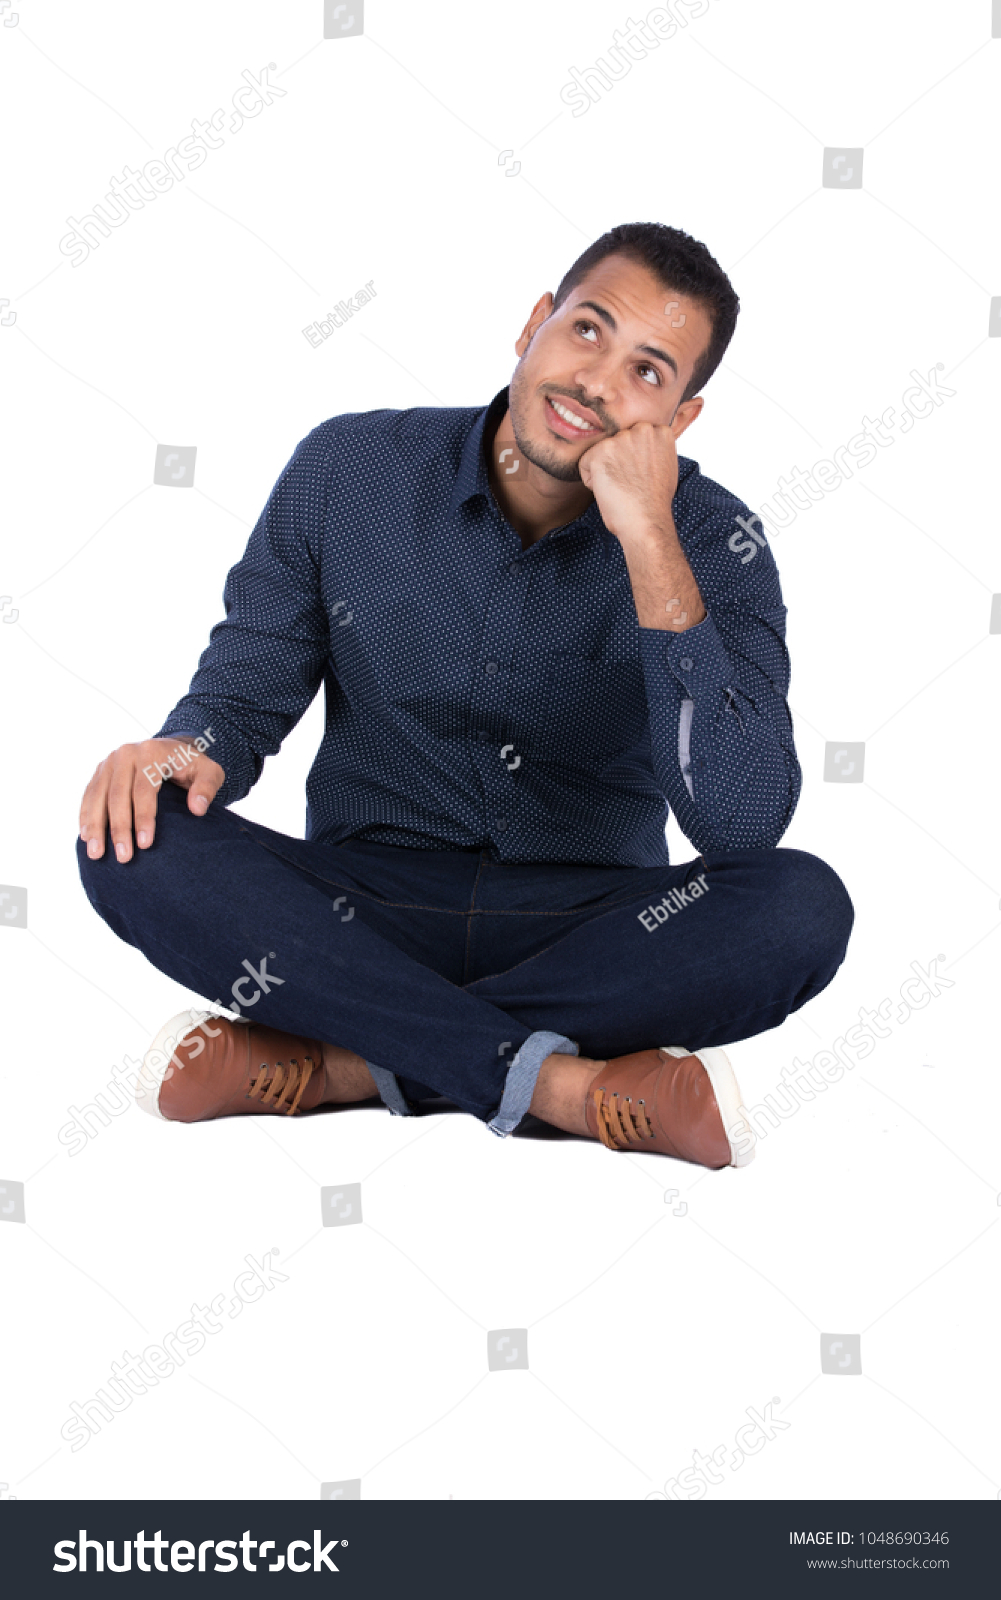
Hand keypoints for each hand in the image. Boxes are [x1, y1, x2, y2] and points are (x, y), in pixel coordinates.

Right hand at [79, 737, 224, 862]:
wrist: (172, 749)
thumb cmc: (192, 766)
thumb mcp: (210, 772)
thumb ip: (207, 787)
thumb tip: (197, 809)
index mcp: (152, 752)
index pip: (144, 789)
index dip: (143, 818)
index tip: (144, 845)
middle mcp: (126, 753)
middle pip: (118, 794)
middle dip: (119, 828)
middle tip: (123, 857)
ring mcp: (109, 761)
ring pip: (98, 796)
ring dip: (95, 826)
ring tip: (96, 853)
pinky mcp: (100, 771)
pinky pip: (89, 794)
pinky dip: (86, 815)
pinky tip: (86, 837)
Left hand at [579, 422, 703, 630]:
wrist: (646, 522)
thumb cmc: (655, 503)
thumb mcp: (666, 466)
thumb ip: (657, 448)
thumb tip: (658, 440)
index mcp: (660, 431)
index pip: (632, 439)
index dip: (633, 462)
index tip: (642, 477)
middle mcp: (642, 429)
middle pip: (615, 444)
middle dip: (617, 465)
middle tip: (631, 484)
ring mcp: (621, 438)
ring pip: (600, 454)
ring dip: (604, 472)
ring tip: (622, 488)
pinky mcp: (601, 451)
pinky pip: (585, 465)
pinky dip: (592, 481)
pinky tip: (609, 490)